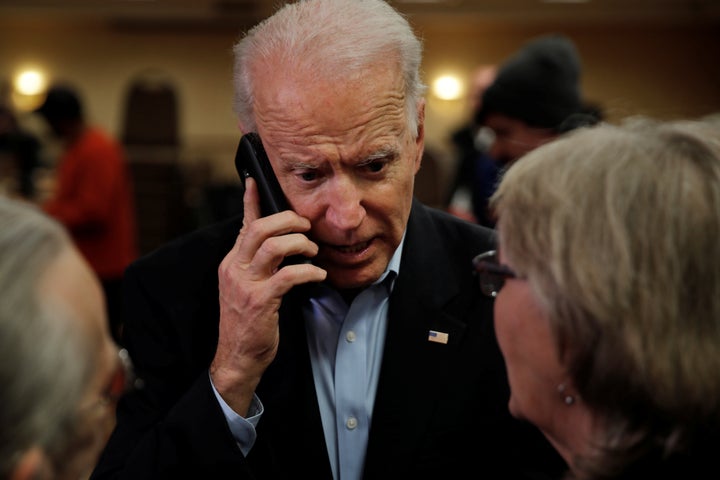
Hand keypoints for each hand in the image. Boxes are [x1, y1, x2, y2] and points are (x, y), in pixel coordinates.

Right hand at [210, 177, 325, 415]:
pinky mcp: (259, 301)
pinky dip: (308, 271)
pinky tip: (318, 275)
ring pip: (273, 246)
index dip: (251, 201)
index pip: (243, 224)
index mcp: (231, 262)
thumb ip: (255, 263)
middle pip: (260, 228)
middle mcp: (234, 268)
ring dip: (300, 243)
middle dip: (288, 220)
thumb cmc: (248, 322)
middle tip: (306, 226)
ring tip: (313, 250)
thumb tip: (273, 241)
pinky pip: (288, 275)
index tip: (256, 180)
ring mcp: (245, 284)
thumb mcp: (245, 287)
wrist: (237, 357)